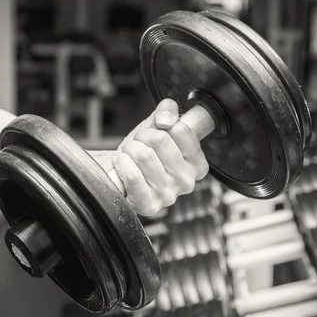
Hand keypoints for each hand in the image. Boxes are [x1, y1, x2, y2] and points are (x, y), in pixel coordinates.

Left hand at [112, 99, 208, 215]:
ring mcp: (168, 195)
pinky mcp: (148, 205)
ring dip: (130, 149)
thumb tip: (165, 120)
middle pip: (160, 140)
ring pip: (144, 155)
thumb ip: (167, 111)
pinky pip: (133, 176)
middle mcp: (187, 182)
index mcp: (197, 164)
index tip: (155, 133)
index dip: (160, 125)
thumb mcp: (156, 126)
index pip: (181, 130)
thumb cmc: (142, 151)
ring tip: (130, 155)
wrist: (119, 171)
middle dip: (142, 136)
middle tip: (138, 144)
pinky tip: (123, 165)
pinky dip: (122, 164)